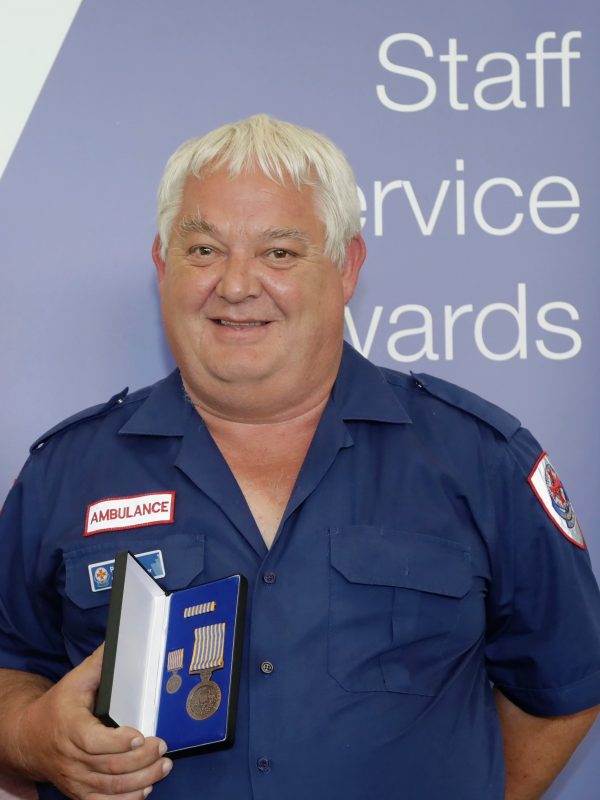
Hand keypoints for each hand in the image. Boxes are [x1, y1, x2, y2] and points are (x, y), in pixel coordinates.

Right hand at [15, 646, 171, 799]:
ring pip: (110, 787)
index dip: (117, 742)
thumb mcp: (75, 681)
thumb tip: (120, 642)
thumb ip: (99, 665)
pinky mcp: (79, 792)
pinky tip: (145, 789)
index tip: (139, 735)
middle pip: (108, 766)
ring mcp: (75, 778)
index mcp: (70, 726)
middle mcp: (71, 757)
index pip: (93, 741)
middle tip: (162, 746)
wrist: (28, 739)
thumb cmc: (57, 708)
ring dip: (141, 779)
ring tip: (163, 765)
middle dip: (141, 759)